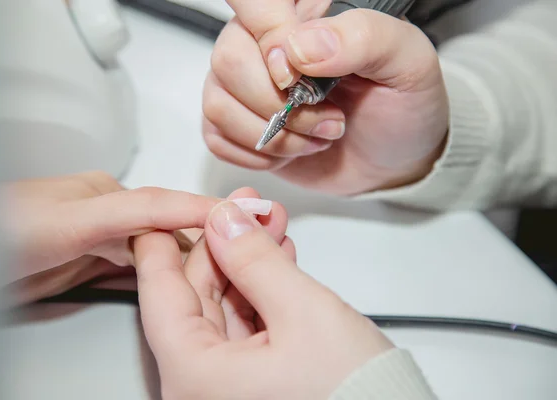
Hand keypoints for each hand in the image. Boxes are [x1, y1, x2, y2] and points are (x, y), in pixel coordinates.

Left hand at [0, 171, 220, 304]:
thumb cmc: (1, 229)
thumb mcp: (70, 221)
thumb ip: (128, 216)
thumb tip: (175, 220)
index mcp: (103, 194)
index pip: (165, 205)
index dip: (203, 211)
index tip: (244, 216)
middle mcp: (105, 214)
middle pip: (163, 230)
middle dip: (201, 240)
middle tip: (239, 252)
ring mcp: (97, 239)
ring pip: (151, 251)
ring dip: (181, 260)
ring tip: (218, 270)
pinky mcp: (87, 262)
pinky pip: (131, 268)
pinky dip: (155, 274)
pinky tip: (171, 282)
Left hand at [134, 189, 393, 398]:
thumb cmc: (353, 397)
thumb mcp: (303, 311)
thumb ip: (256, 260)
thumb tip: (224, 222)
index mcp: (196, 376)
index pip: (158, 295)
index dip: (162, 244)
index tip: (161, 211)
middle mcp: (201, 388)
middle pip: (195, 298)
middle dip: (224, 245)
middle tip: (245, 207)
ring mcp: (226, 387)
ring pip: (223, 307)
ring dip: (247, 264)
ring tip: (269, 224)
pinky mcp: (252, 384)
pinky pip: (244, 326)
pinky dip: (260, 292)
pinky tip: (277, 260)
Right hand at [203, 0, 448, 194]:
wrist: (392, 161)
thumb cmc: (400, 107)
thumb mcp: (408, 63)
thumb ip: (363, 38)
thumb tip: (300, 47)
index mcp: (304, 13)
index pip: (253, 0)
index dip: (268, 38)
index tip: (298, 76)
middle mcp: (265, 43)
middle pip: (229, 59)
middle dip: (281, 106)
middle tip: (329, 120)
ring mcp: (246, 84)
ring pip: (219, 102)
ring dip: (274, 136)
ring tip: (316, 138)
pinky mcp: (237, 124)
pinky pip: (216, 136)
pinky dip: (257, 154)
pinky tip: (292, 150)